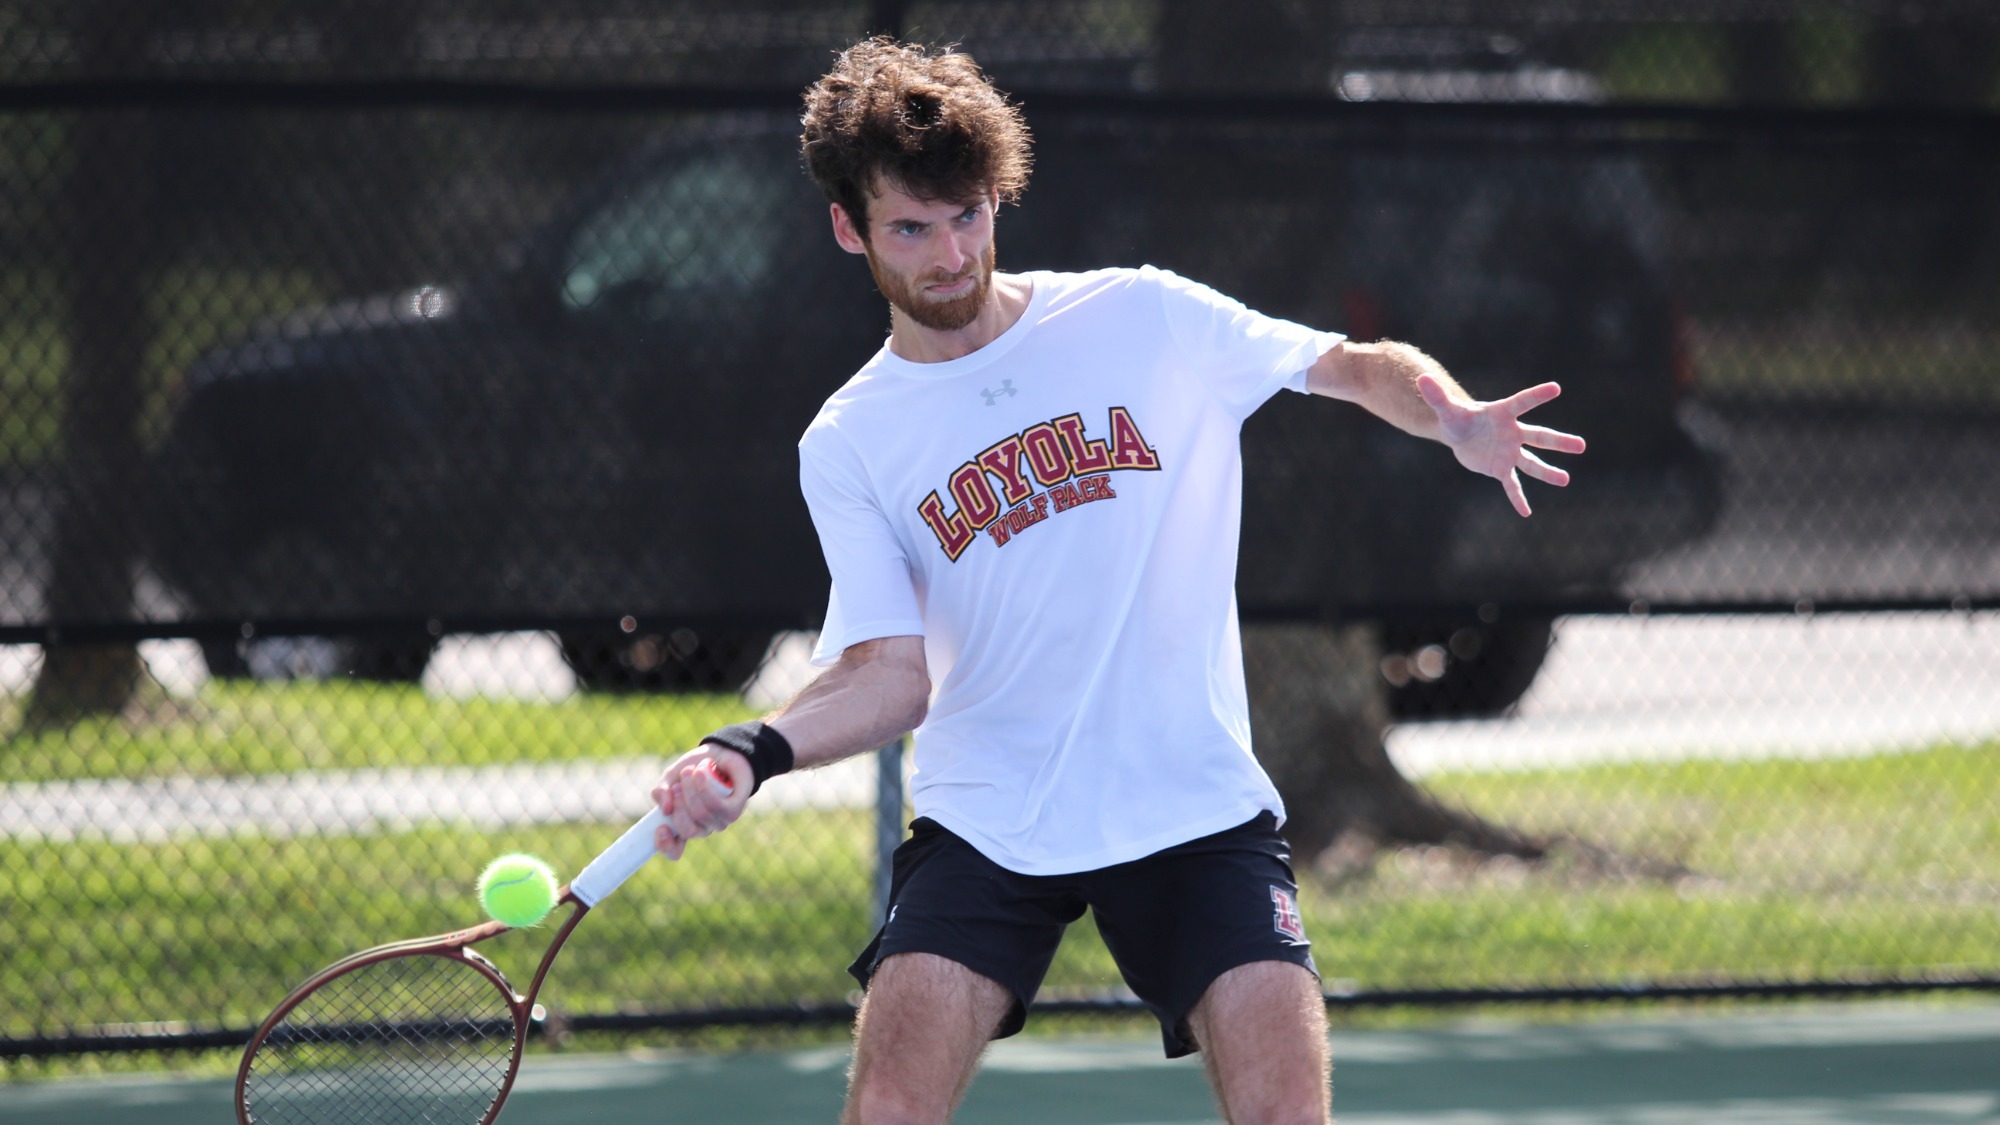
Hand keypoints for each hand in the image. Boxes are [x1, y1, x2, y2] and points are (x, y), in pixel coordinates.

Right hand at [649, 746, 752, 859]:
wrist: (721, 752)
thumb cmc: (694, 768)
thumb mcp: (671, 777)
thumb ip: (661, 791)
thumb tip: (665, 808)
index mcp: (683, 825)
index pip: (674, 850)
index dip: (665, 845)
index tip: (661, 828)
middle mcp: (701, 828)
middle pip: (687, 830)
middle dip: (678, 806)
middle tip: (677, 786)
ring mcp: (718, 821)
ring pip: (700, 814)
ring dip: (690, 790)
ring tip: (690, 771)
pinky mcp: (734, 811)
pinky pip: (718, 806)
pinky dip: (705, 788)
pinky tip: (701, 773)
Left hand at [1417, 375, 1585, 516]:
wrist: (1459, 434)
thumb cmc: (1458, 417)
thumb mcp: (1446, 409)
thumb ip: (1437, 396)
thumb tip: (1421, 379)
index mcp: (1503, 413)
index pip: (1522, 402)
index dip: (1537, 395)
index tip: (1556, 387)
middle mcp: (1513, 433)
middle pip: (1539, 436)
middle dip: (1559, 442)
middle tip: (1581, 446)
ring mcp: (1510, 451)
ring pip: (1532, 463)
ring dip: (1548, 472)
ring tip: (1565, 480)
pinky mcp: (1501, 468)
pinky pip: (1512, 485)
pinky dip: (1517, 498)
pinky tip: (1525, 513)